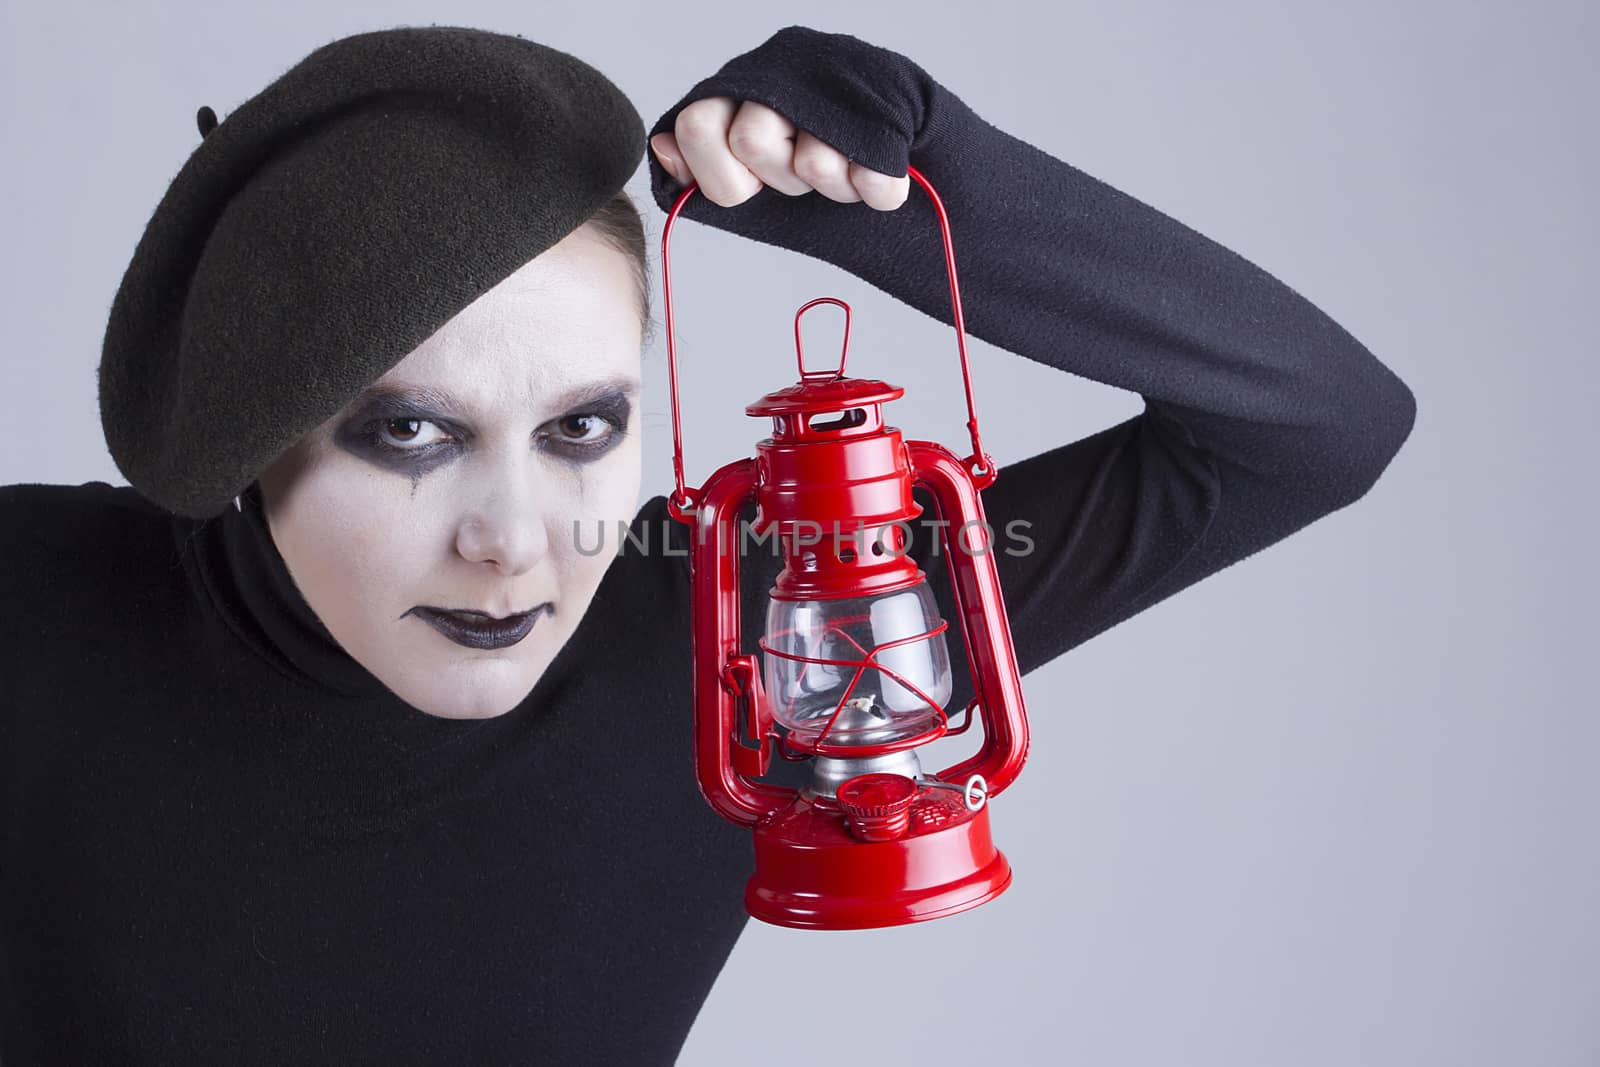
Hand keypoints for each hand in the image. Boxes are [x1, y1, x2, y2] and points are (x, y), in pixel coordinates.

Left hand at [649, 98, 909, 211]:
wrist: (897, 127)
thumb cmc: (811, 150)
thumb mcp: (748, 162)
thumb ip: (702, 158)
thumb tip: (662, 148)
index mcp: (743, 87)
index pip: (696, 126)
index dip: (720, 172)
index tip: (749, 184)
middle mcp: (782, 76)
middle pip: (751, 143)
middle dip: (778, 178)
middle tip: (802, 174)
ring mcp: (835, 88)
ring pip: (812, 164)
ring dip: (831, 186)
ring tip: (842, 170)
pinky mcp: (886, 113)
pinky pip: (872, 179)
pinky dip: (874, 191)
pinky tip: (872, 177)